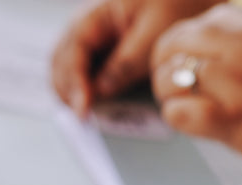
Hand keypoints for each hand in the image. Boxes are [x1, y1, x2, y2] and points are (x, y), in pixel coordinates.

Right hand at [51, 0, 216, 115]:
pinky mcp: (108, 51)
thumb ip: (126, 64)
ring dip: (71, 91)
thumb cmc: (179, 2)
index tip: (83, 107)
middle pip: (62, 60)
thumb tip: (101, 91)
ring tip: (83, 115)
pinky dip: (84, 89)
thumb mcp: (154, 35)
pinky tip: (92, 105)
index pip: (74, 49)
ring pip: (68, 67)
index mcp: (99, 13)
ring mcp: (98, 38)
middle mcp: (92, 25)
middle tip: (81, 117)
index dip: (75, 81)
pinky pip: (86, 71)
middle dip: (67, 89)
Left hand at [151, 5, 241, 173]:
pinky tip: (184, 120)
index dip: (182, 45)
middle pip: (174, 44)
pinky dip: (175, 115)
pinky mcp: (232, 121)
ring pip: (170, 76)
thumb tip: (222, 51)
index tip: (186, 63)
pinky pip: (181, 111)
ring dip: (166, 92)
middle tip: (169, 85)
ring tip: (177, 105)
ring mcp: (234, 84)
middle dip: (164, 65)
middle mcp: (239, 48)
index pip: (197, 24)